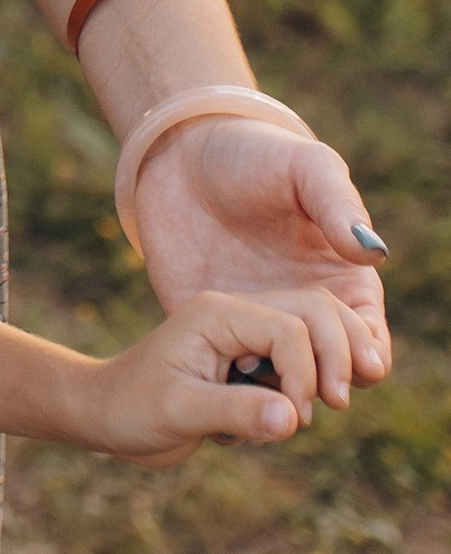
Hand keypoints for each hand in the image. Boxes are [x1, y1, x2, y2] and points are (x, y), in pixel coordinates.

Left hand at [85, 283, 361, 462]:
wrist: (106, 414)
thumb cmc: (132, 409)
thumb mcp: (179, 412)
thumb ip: (235, 411)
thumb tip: (292, 418)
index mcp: (218, 312)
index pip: (289, 328)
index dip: (305, 374)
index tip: (295, 418)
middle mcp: (236, 312)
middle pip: (314, 310)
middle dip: (336, 356)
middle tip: (336, 405)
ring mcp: (246, 332)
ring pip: (314, 329)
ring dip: (327, 367)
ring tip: (315, 410)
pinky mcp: (252, 356)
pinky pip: (301, 355)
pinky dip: (311, 380)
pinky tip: (292, 411)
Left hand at [134, 114, 390, 383]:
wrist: (178, 155)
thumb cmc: (253, 154)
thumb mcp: (303, 168)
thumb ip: (338, 207)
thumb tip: (374, 255)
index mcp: (340, 283)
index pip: (370, 342)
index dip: (369, 359)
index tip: (360, 368)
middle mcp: (303, 313)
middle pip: (334, 375)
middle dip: (330, 389)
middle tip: (315, 394)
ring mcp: (257, 325)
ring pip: (283, 388)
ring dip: (282, 399)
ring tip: (270, 393)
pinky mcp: (211, 331)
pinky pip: (229, 380)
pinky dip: (235, 396)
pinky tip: (229, 392)